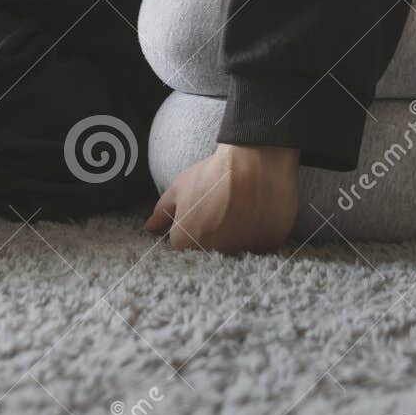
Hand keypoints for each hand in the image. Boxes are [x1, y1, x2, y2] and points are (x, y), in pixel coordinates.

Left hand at [145, 144, 299, 252]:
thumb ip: (162, 212)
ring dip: (236, 236)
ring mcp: (241, 252)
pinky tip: (256, 213)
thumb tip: (149, 227)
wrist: (255, 161)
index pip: (184, 245)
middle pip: (210, 251)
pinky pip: (259, 246)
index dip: (193, 226)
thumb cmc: (213, 173)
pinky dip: (257, 234)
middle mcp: (212, 253)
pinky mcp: (266, 247)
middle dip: (213, 234)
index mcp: (186, 242)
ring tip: (241, 209)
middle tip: (223, 208)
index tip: (203, 211)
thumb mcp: (181, 187)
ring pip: (235, 250)